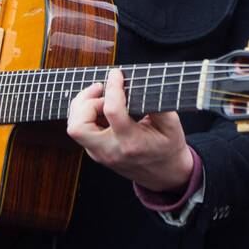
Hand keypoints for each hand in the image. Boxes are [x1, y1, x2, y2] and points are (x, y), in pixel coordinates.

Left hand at [66, 68, 193, 192]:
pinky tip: (101, 107)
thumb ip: (158, 103)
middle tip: (101, 88)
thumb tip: (142, 83)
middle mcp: (111, 151)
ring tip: (101, 97)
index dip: (113, 87)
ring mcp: (101, 154)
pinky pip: (81, 131)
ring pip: (75, 129)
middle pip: (79, 126)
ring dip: (83, 108)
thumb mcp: (172, 125)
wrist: (165, 175)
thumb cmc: (168, 148)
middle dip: (85, 101)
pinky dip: (86, 115)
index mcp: (132, 143)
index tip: (117, 74)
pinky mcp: (96, 153)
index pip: (112, 111)